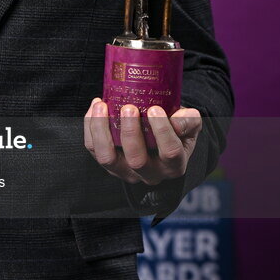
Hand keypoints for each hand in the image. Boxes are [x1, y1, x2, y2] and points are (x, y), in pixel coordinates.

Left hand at [84, 98, 201, 184]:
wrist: (159, 141)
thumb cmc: (175, 131)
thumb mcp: (189, 126)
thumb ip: (189, 120)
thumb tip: (177, 119)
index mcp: (174, 165)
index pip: (170, 152)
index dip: (162, 131)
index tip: (154, 109)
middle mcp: (149, 173)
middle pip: (137, 160)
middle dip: (130, 132)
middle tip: (128, 107)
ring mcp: (125, 171)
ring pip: (107, 158)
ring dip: (101, 130)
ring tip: (102, 105)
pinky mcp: (108, 163)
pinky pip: (92, 148)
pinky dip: (90, 127)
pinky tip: (95, 106)